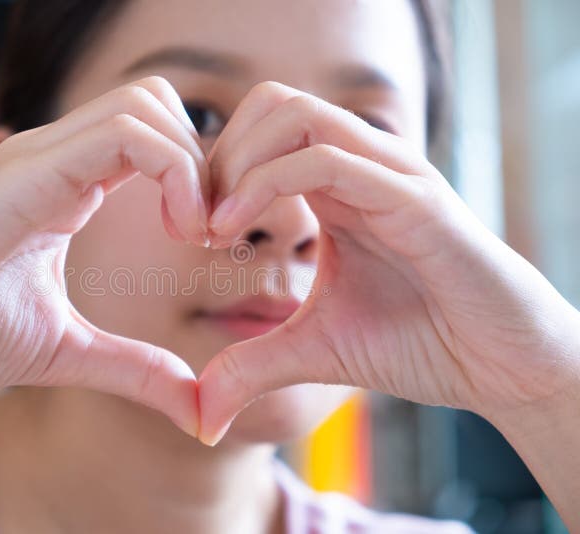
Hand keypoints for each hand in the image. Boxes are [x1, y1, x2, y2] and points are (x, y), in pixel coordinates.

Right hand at [0, 76, 209, 435]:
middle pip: (155, 101)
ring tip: (195, 233)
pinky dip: (172, 171)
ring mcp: (39, 157)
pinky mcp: (28, 173)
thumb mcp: (68, 352)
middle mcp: (55, 157)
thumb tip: (197, 405)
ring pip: (145, 103)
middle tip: (211, 230)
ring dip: (193, 162)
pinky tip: (177, 231)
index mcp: (66, 185)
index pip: (152, 136)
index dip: (198, 178)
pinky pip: (122, 134)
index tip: (212, 240)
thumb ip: (135, 368)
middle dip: (204, 159)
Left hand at [198, 81, 579, 444]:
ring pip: (296, 115)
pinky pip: (329, 160)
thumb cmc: (419, 343)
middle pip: (272, 102)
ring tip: (214, 228)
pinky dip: (267, 185)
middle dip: (217, 156)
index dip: (212, 170)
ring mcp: (390, 174)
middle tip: (195, 223)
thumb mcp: (314, 351)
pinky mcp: (415, 199)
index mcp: (338, 186)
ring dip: (237, 164)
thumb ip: (253, 365)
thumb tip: (200, 415)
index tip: (188, 230)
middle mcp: (363, 165)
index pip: (262, 129)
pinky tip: (236, 232)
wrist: (501, 367)